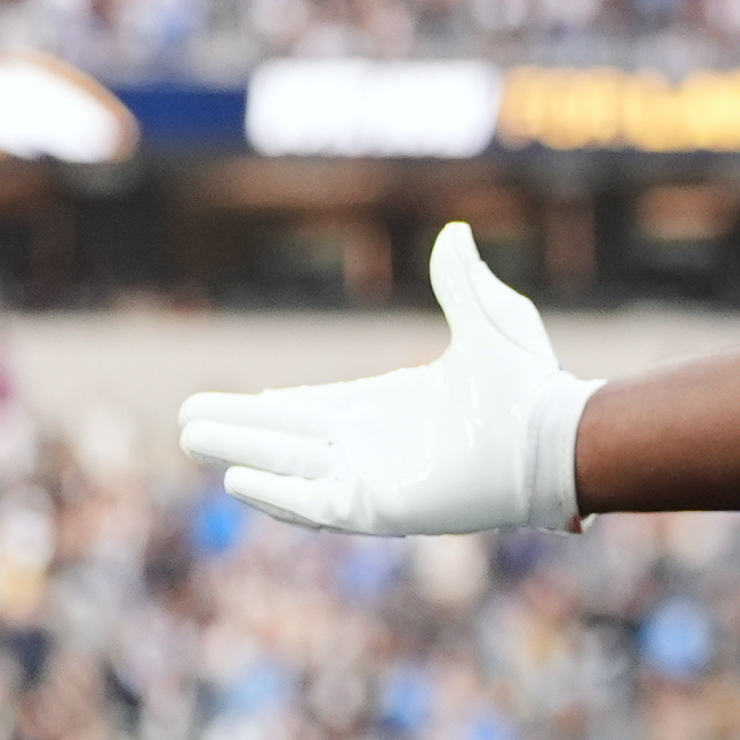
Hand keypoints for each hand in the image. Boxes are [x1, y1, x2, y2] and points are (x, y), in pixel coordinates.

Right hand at [178, 223, 595, 535]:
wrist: (553, 439)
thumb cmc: (528, 387)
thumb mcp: (489, 323)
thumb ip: (461, 283)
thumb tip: (457, 233)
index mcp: (391, 404)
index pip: (318, 408)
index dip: (277, 407)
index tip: (244, 400)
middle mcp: (376, 443)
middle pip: (288, 437)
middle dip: (238, 429)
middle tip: (186, 422)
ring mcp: (374, 476)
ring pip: (288, 466)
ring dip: (240, 454)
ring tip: (191, 440)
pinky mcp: (379, 505)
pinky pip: (314, 504)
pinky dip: (275, 494)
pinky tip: (234, 479)